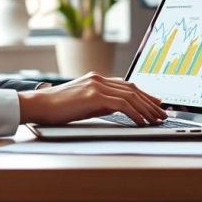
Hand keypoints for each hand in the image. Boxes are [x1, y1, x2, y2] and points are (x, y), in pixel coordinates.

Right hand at [18, 72, 166, 125]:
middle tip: (162, 113)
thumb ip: (101, 101)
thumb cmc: (58, 108)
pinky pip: (122, 105)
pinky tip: (141, 122)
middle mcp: (98, 78)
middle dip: (150, 102)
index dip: (144, 94)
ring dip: (146, 109)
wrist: (39, 105)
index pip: (126, 85)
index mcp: (96, 79)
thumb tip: (119, 108)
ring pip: (130, 96)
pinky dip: (134, 113)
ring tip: (155, 120)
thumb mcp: (83, 103)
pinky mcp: (94, 96)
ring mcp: (96, 86)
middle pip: (132, 89)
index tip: (156, 103)